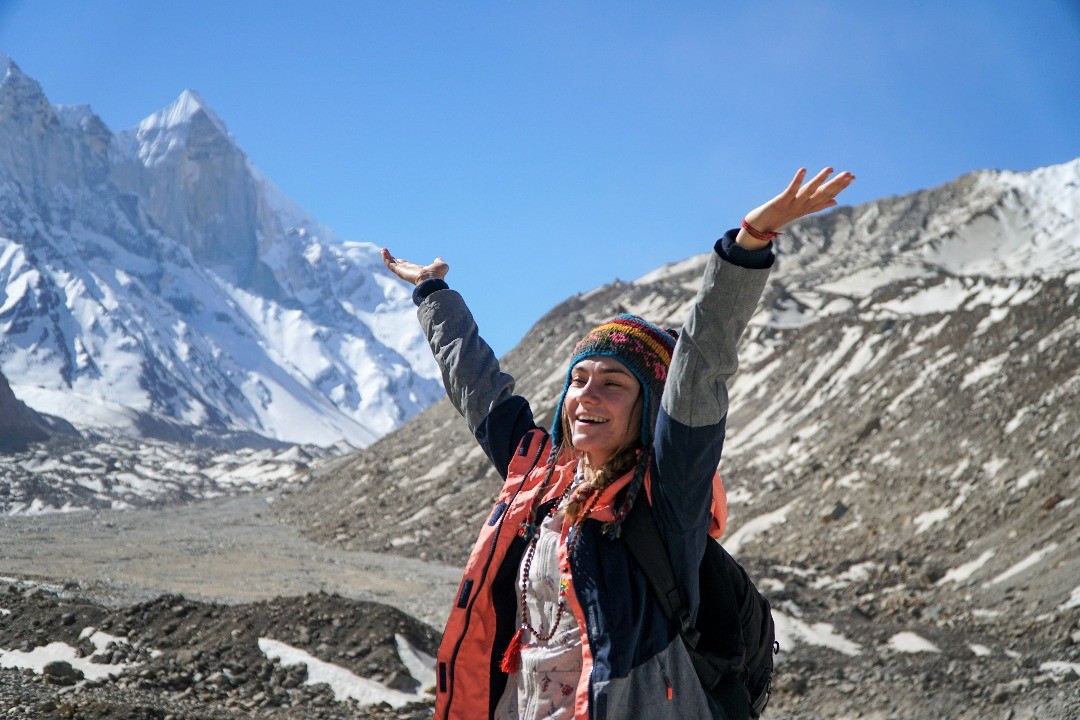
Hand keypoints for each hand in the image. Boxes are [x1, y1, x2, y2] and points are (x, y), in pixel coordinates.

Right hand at [381, 248, 448, 285]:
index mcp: (418, 271)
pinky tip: (383, 251)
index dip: (403, 263)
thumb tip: (438, 259)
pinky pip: (391, 264)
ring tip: (383, 250)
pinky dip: (386, 258)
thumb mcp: (440, 265)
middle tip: (387, 254)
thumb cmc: (437, 275)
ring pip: (393, 264)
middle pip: (399, 265)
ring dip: (387, 257)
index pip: (408, 267)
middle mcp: (409, 272)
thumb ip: (439, 262)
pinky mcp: (400, 271)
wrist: (432, 281)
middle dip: (393, 260)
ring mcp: (404, 272)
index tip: (399, 260)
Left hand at [738, 167, 855, 249]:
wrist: (761, 228)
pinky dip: (797, 180)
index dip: (841, 187)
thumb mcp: (802, 210)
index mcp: (809, 206)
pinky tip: (803, 169)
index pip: (829, 195)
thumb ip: (819, 205)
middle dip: (836, 184)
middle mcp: (803, 206)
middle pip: (822, 194)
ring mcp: (793, 204)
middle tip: (849, 174)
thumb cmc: (781, 216)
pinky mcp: (781, 202)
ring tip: (830, 168)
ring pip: (809, 191)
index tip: (852, 177)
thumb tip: (835, 201)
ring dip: (820, 180)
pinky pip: (791, 190)